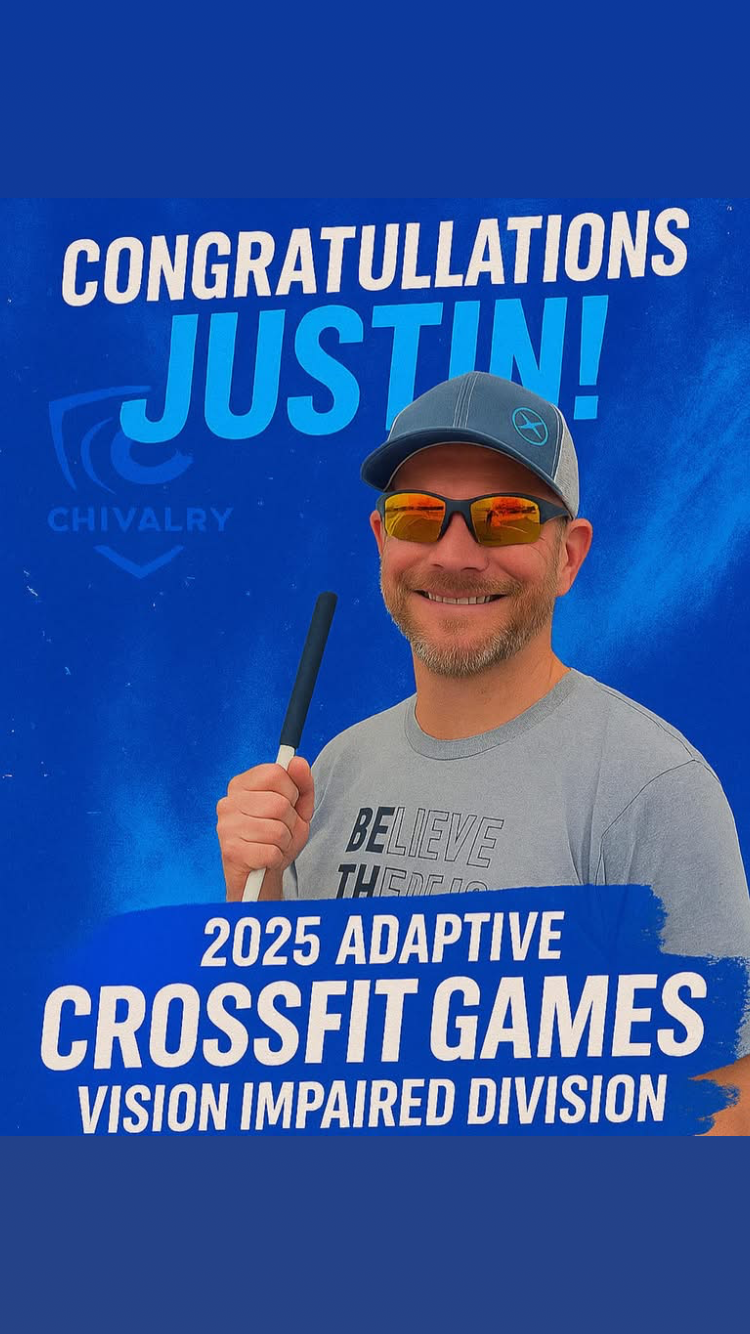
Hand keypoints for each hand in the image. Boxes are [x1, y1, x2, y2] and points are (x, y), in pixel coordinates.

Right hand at [216, 756, 313, 900]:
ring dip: (285, 842)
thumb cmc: (277, 838)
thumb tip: (297, 761)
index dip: (291, 791)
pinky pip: (271, 851)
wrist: (258, 877)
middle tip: (281, 830)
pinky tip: (266, 858)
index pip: (275, 773)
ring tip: (274, 845)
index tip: (288, 804)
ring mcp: (226, 826)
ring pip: (277, 829)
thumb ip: (302, 784)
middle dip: (290, 821)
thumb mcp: (297, 809)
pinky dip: (276, 857)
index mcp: (241, 784)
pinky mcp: (230, 851)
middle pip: (279, 803)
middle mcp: (228, 802)